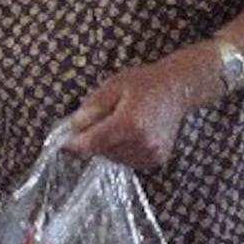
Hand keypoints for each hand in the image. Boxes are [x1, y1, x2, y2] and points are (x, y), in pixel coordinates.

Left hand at [65, 58, 192, 167]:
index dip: (75, 144)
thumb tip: (74, 127)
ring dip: (108, 144)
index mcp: (130, 123)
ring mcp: (151, 154)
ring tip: (121, 122)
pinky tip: (131, 131)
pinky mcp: (156, 160)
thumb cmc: (145, 83)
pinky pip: (127, 159)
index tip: (65, 142)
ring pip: (113, 157)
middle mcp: (142, 143)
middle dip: (94, 138)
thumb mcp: (113, 86)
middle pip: (102, 151)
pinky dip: (122, 149)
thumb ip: (92, 107)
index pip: (93, 143)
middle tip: (102, 118)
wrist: (178, 89)